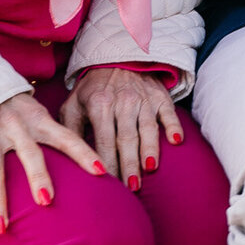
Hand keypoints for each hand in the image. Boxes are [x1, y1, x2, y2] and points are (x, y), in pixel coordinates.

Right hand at [0, 92, 107, 233]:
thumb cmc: (15, 106)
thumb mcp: (37, 112)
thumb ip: (53, 134)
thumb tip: (84, 159)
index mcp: (38, 120)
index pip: (67, 137)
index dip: (84, 153)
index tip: (101, 172)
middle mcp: (15, 127)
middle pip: (30, 155)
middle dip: (38, 177)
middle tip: (46, 201)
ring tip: (2, 227)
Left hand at [62, 67, 185, 187]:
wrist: (118, 57)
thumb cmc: (92, 89)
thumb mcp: (73, 104)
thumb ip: (70, 131)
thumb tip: (69, 160)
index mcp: (99, 104)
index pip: (103, 141)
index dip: (106, 163)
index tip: (108, 184)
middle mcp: (123, 101)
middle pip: (126, 139)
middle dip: (129, 164)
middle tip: (131, 188)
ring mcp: (144, 99)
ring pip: (148, 129)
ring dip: (149, 150)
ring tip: (149, 170)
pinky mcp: (160, 96)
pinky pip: (169, 113)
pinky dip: (173, 126)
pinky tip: (176, 141)